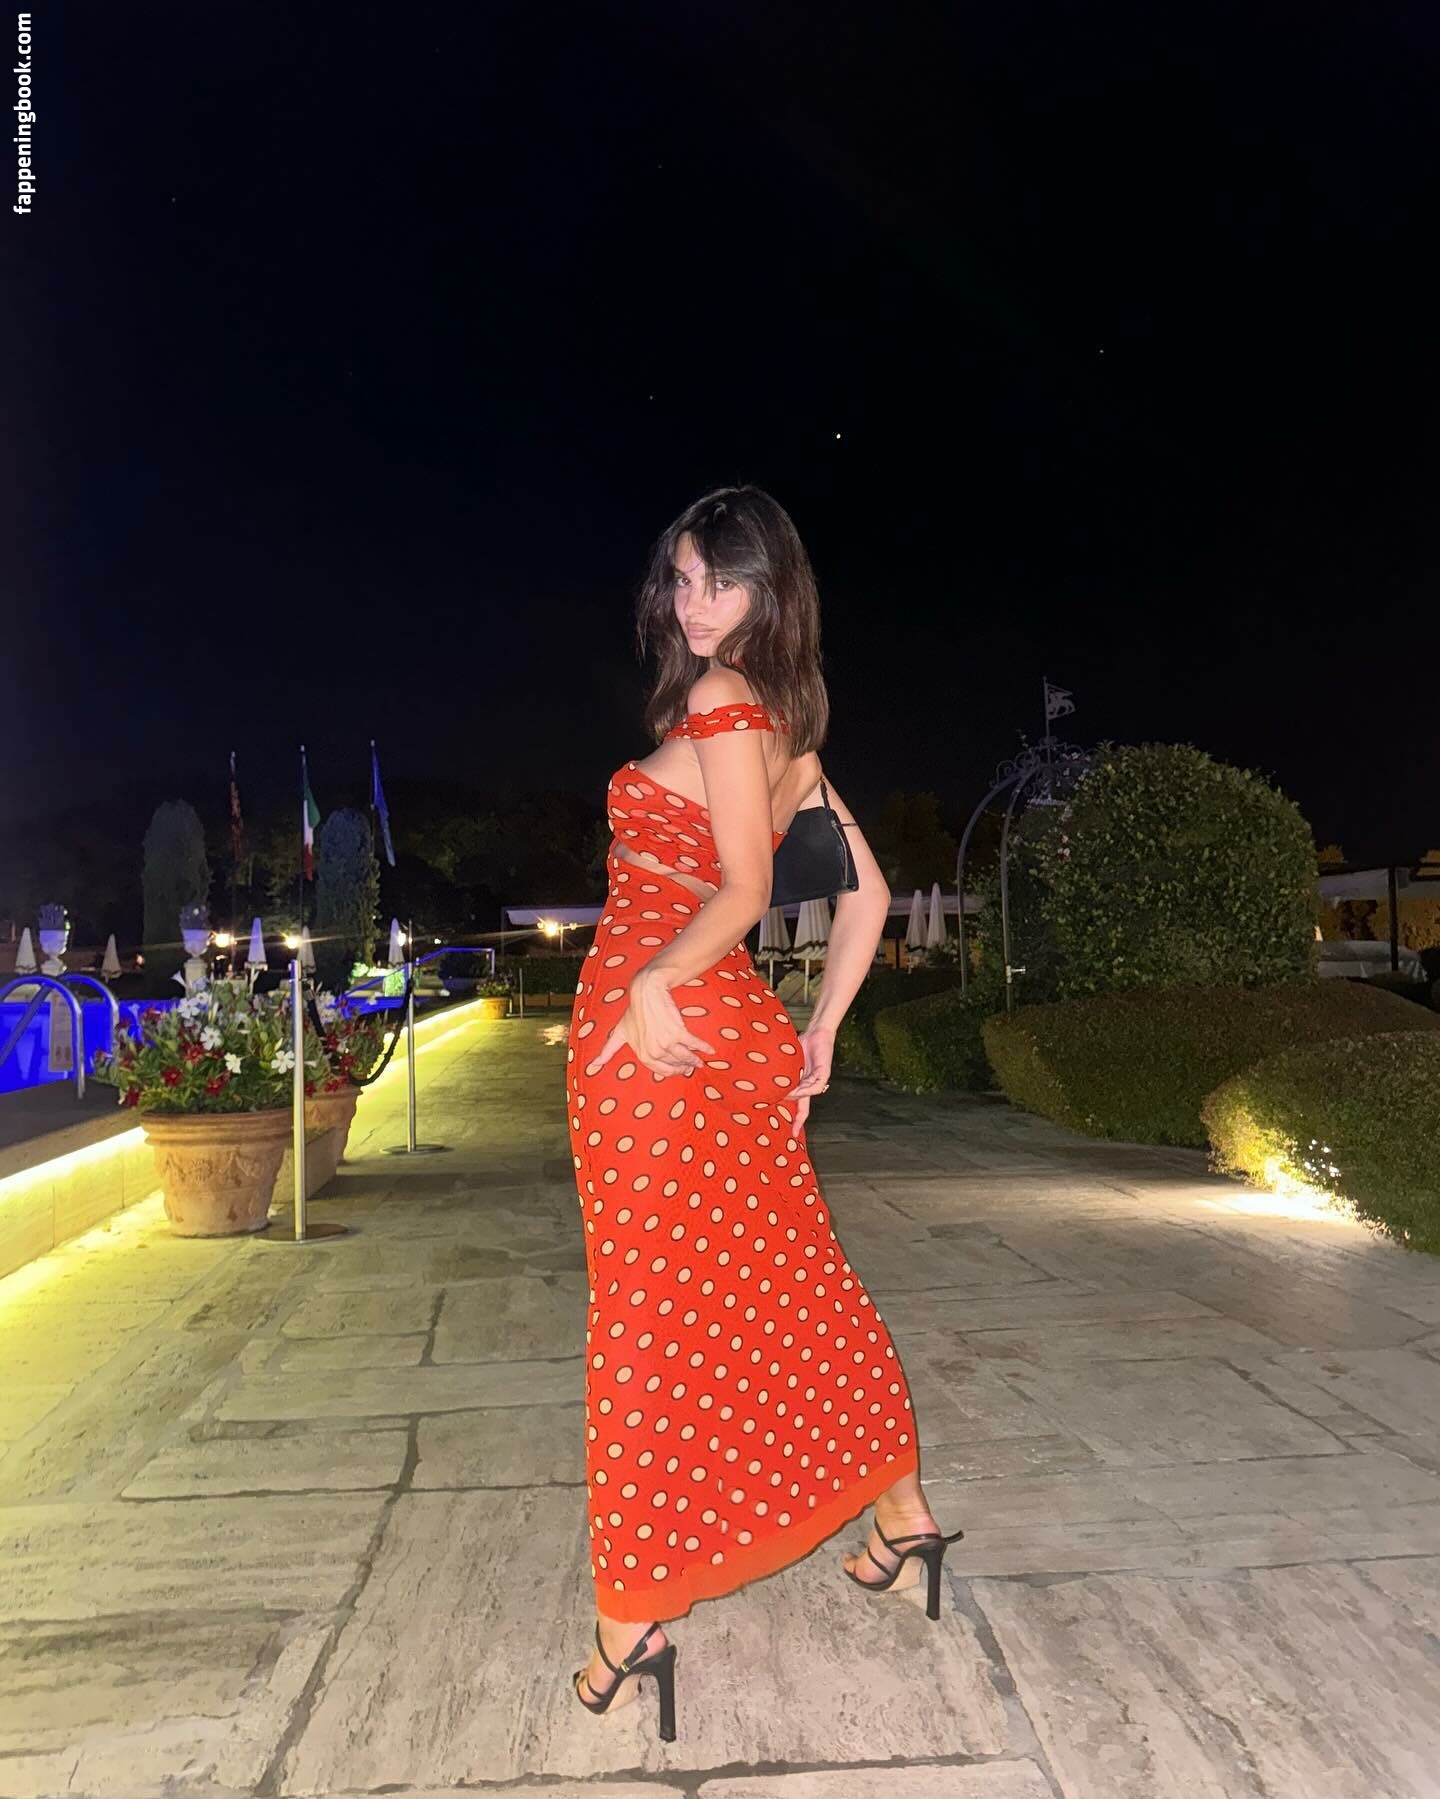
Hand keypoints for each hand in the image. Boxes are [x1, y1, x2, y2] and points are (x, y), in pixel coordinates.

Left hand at [584, 970, 715, 1080]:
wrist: (646, 991)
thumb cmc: (633, 1011)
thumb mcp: (619, 1032)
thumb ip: (607, 1051)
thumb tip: (591, 1067)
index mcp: (642, 1054)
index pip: (661, 1070)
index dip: (672, 1071)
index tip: (681, 1070)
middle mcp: (653, 1051)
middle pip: (675, 1064)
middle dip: (685, 1067)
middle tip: (693, 1067)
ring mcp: (666, 1043)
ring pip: (685, 1056)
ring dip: (695, 1060)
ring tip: (701, 1060)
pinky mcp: (678, 1032)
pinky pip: (694, 1044)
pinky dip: (703, 1047)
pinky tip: (711, 1050)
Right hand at [789, 1022, 833, 1129]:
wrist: (816, 1033)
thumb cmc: (802, 1045)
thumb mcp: (789, 1063)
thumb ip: (782, 1075)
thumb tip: (769, 1086)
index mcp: (803, 1085)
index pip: (800, 1107)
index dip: (796, 1120)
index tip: (792, 1134)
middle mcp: (811, 1086)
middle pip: (803, 1107)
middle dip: (797, 1120)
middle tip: (792, 1132)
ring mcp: (818, 1081)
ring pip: (805, 1096)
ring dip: (795, 1096)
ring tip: (784, 1094)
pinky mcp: (823, 1075)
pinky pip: (813, 1087)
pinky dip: (804, 1089)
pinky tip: (796, 1088)